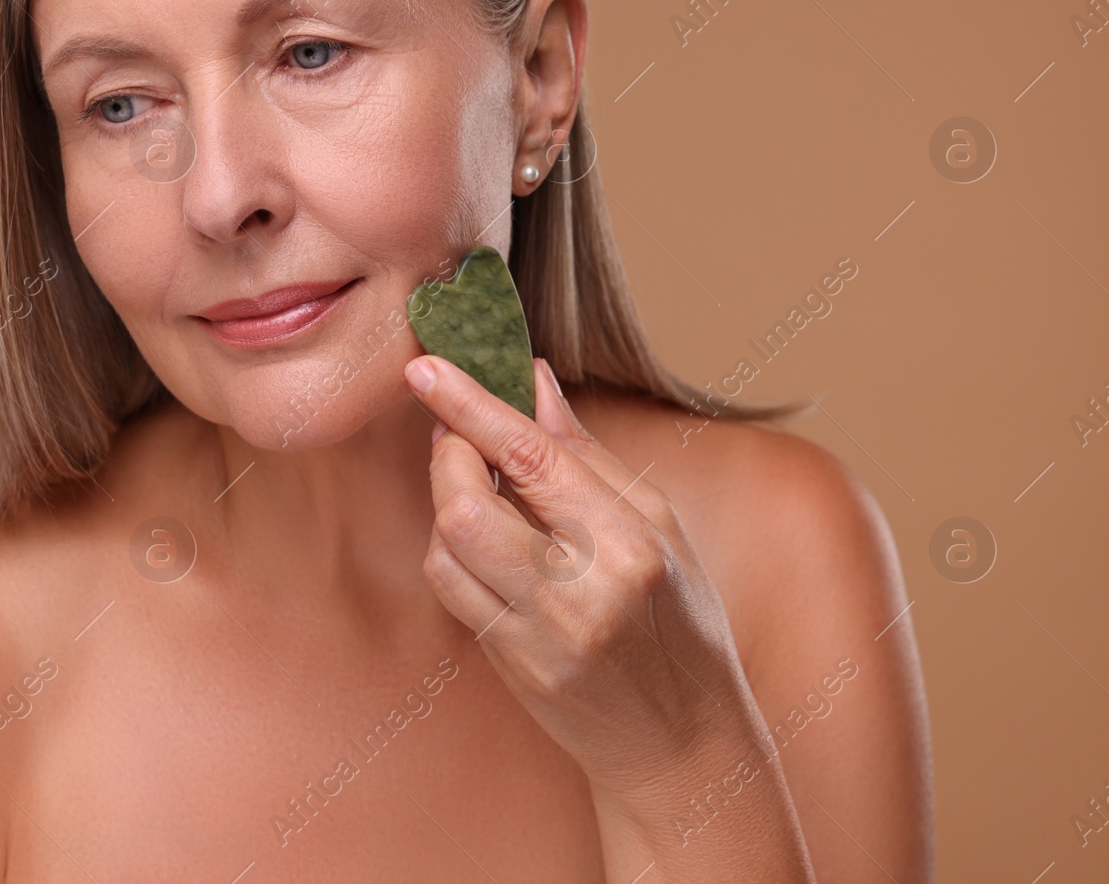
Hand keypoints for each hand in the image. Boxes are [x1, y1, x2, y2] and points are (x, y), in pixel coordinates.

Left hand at [403, 354, 768, 821]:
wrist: (683, 743)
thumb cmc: (682, 623)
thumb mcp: (661, 527)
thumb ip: (587, 454)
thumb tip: (533, 379)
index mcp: (630, 544)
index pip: (533, 457)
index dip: (471, 405)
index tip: (425, 366)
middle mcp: (581, 592)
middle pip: (466, 506)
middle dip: (448, 455)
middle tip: (456, 429)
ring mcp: (539, 637)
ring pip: (447, 548)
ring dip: (446, 502)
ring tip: (480, 485)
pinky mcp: (510, 665)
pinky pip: (453, 590)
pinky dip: (453, 550)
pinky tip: (483, 538)